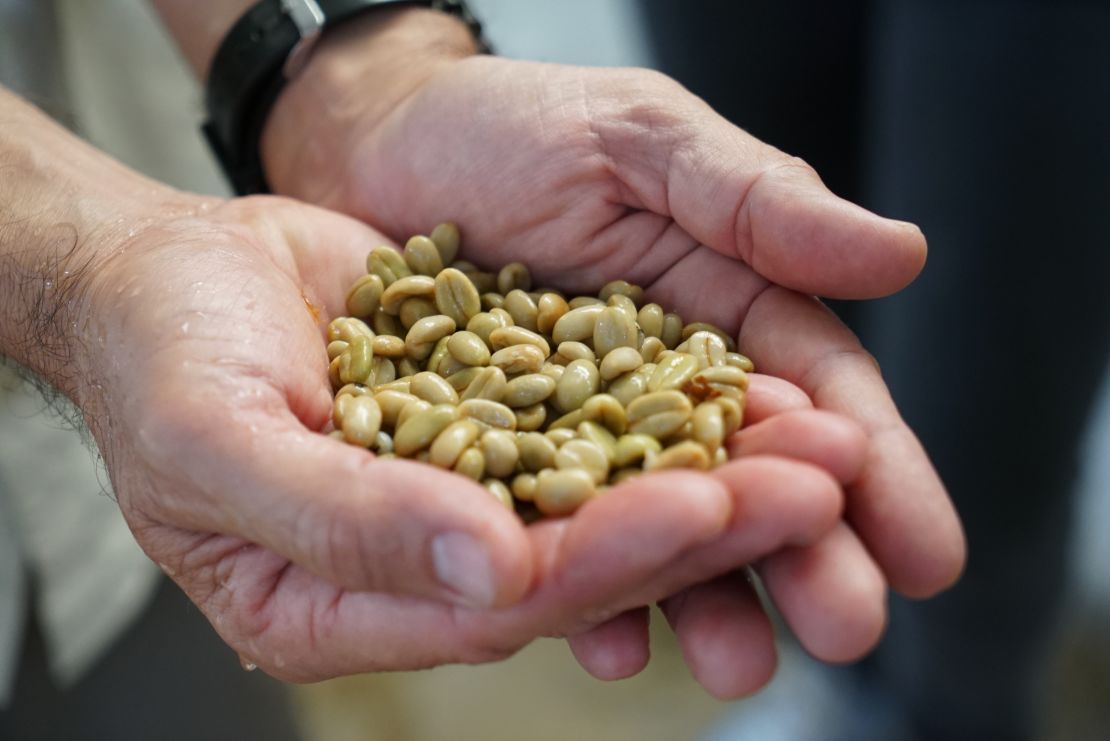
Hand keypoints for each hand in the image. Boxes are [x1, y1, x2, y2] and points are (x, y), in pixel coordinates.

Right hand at [74, 193, 865, 687]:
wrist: (166, 273)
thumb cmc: (161, 362)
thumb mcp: (217, 443)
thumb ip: (343, 522)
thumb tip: (487, 569)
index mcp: (348, 604)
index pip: (508, 597)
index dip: (613, 557)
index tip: (711, 505)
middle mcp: (427, 558)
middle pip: (585, 554)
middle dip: (708, 519)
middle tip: (820, 479)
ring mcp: (466, 487)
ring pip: (610, 490)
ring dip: (718, 463)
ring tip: (820, 439)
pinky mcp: (493, 414)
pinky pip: (592, 416)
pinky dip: (668, 401)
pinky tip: (746, 385)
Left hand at [261, 26, 965, 693]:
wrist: (375, 143)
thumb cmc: (511, 124)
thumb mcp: (642, 141)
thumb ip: (756, 201)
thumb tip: (898, 253)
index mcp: (724, 308)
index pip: (820, 394)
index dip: (877, 470)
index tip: (927, 553)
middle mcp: (664, 386)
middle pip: (750, 482)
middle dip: (805, 557)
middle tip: (847, 628)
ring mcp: (584, 436)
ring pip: (659, 529)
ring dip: (703, 597)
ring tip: (735, 662)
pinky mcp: (502, 466)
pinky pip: (549, 536)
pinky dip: (580, 589)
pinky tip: (606, 639)